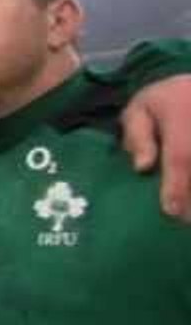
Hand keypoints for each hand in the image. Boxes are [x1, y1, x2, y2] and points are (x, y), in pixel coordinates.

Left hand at [122, 74, 190, 221]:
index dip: (177, 185)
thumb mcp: (141, 109)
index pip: (181, 156)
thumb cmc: (164, 101)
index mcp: (182, 115)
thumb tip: (142, 167)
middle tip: (181, 222)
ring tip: (186, 220)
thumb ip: (138, 135)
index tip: (171, 211)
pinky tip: (189, 211)